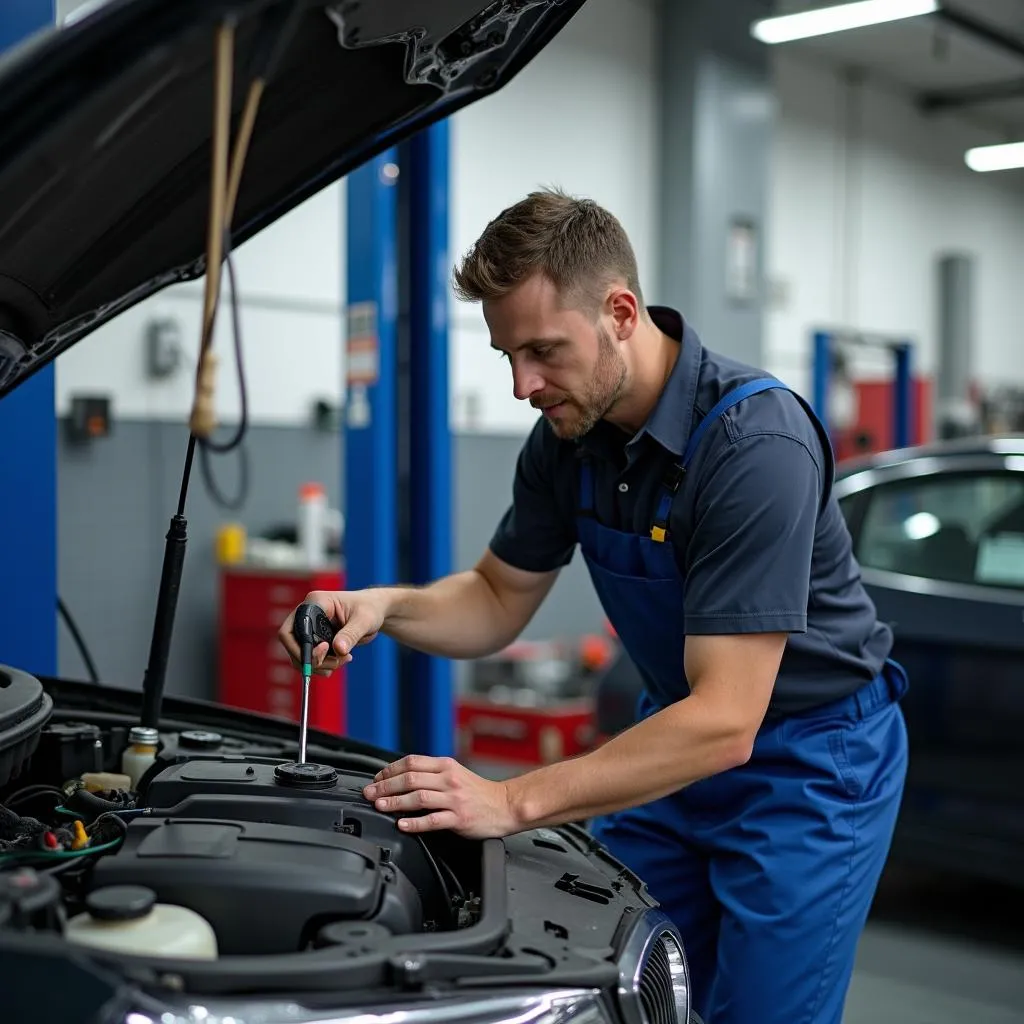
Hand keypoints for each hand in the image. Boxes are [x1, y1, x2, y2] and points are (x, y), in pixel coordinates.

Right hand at [277, 589, 388, 675]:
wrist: (375, 611)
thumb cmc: (370, 608)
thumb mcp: (365, 620)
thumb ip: (351, 634)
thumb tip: (338, 649)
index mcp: (316, 602)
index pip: (293, 627)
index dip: (301, 645)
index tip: (324, 650)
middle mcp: (308, 614)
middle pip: (293, 644)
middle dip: (313, 659)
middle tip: (336, 662)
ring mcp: (310, 628)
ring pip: (301, 655)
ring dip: (320, 665)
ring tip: (344, 660)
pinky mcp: (315, 639)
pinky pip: (310, 658)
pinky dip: (322, 666)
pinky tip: (340, 661)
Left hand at [363, 755, 519, 838]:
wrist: (505, 805)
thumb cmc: (478, 792)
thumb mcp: (455, 773)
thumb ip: (431, 774)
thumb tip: (402, 777)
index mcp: (446, 766)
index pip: (412, 762)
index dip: (390, 769)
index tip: (376, 778)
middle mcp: (449, 780)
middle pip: (411, 778)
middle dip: (385, 785)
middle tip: (369, 793)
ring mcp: (454, 799)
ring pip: (418, 797)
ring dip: (395, 802)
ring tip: (380, 806)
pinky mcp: (459, 818)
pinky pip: (433, 820)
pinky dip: (415, 822)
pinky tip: (402, 824)